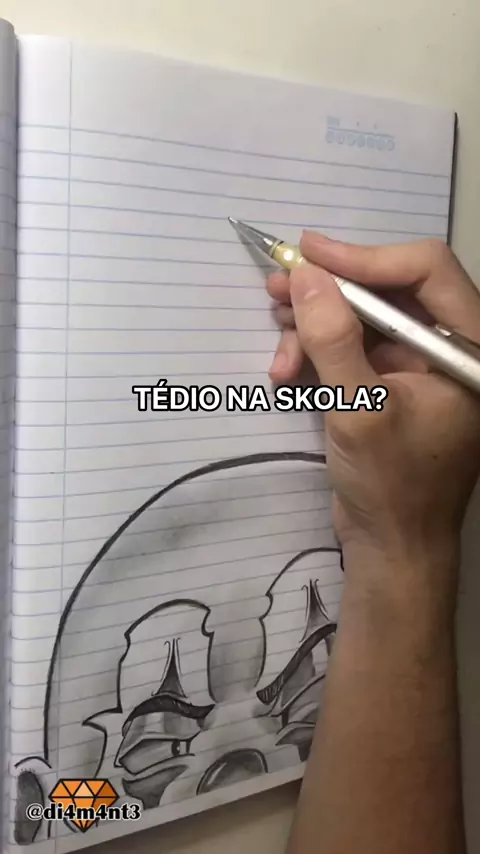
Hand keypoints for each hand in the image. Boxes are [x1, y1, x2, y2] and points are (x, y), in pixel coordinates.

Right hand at [267, 233, 479, 590]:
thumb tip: (306, 276)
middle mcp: (450, 350)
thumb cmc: (391, 485)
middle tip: (276, 286)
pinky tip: (287, 369)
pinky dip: (320, 354)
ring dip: (316, 325)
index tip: (310, 254)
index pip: (426, 271)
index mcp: (470, 350)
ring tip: (275, 335)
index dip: (366, 258)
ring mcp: (420, 368)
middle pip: (391, 291)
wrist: (393, 548)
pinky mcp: (393, 386)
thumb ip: (333, 339)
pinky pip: (356, 350)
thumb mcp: (359, 409)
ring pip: (366, 320)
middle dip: (331, 292)